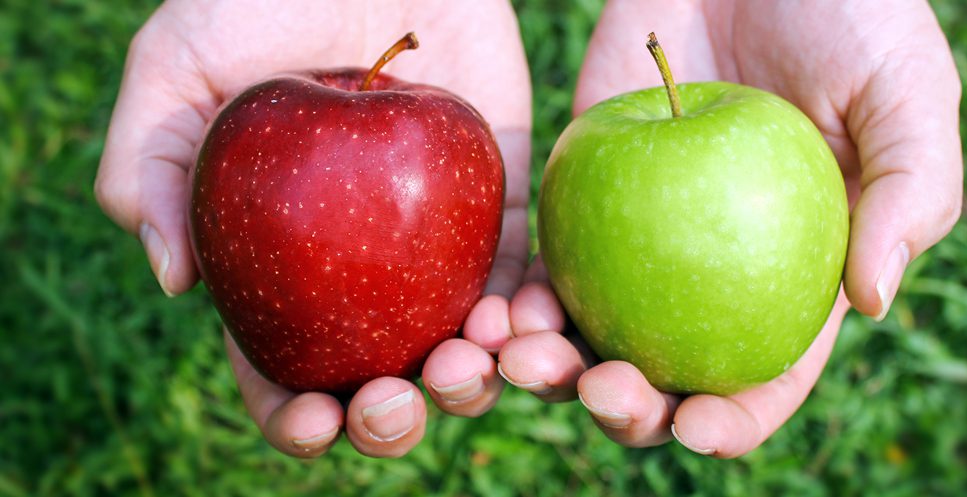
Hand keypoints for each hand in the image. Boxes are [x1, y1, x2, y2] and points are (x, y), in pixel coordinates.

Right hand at [95, 0, 530, 457]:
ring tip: (463, 367)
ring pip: (459, 350)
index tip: (313, 419)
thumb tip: (173, 280)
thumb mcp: (176, 68)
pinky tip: (512, 326)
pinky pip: (520, 280)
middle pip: (379, 378)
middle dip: (387, 418)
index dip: (294, 413)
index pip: (282, 364)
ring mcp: (432, 245)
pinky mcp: (499, 207)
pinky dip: (522, 317)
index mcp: (277, 262)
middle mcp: (358, 269)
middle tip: (392, 402)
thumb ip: (148, 164)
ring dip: (466, 385)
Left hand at [487, 0, 961, 455]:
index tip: (696, 429)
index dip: (734, 419)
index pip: (767, 374)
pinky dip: (520, 294)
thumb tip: (876, 303)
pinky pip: (546, 259)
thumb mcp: (910, 94)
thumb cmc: (851, 13)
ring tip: (524, 358)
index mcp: (795, 277)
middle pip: (664, 371)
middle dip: (629, 407)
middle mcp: (713, 272)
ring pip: (591, 330)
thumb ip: (914, 193)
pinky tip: (498, 309)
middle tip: (601, 391)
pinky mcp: (586, 189)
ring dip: (553, 364)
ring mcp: (644, 237)